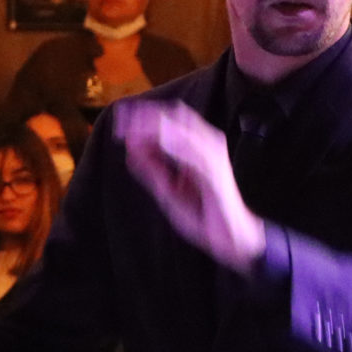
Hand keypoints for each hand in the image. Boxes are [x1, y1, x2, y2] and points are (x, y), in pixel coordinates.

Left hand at [113, 100, 266, 273]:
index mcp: (197, 146)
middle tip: (123, 119)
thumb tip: (130, 146)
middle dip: (147, 115)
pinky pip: (193, 151)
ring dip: (156, 125)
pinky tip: (157, 140)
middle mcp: (207, 144)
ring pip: (184, 128)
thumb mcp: (168, 189)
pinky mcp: (215, 170)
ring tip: (133, 127)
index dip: (144, 115)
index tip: (121, 118)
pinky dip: (173, 143)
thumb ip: (152, 167)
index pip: (170, 120)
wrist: (230, 236)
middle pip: (177, 116)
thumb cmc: (203, 212)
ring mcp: (213, 155)